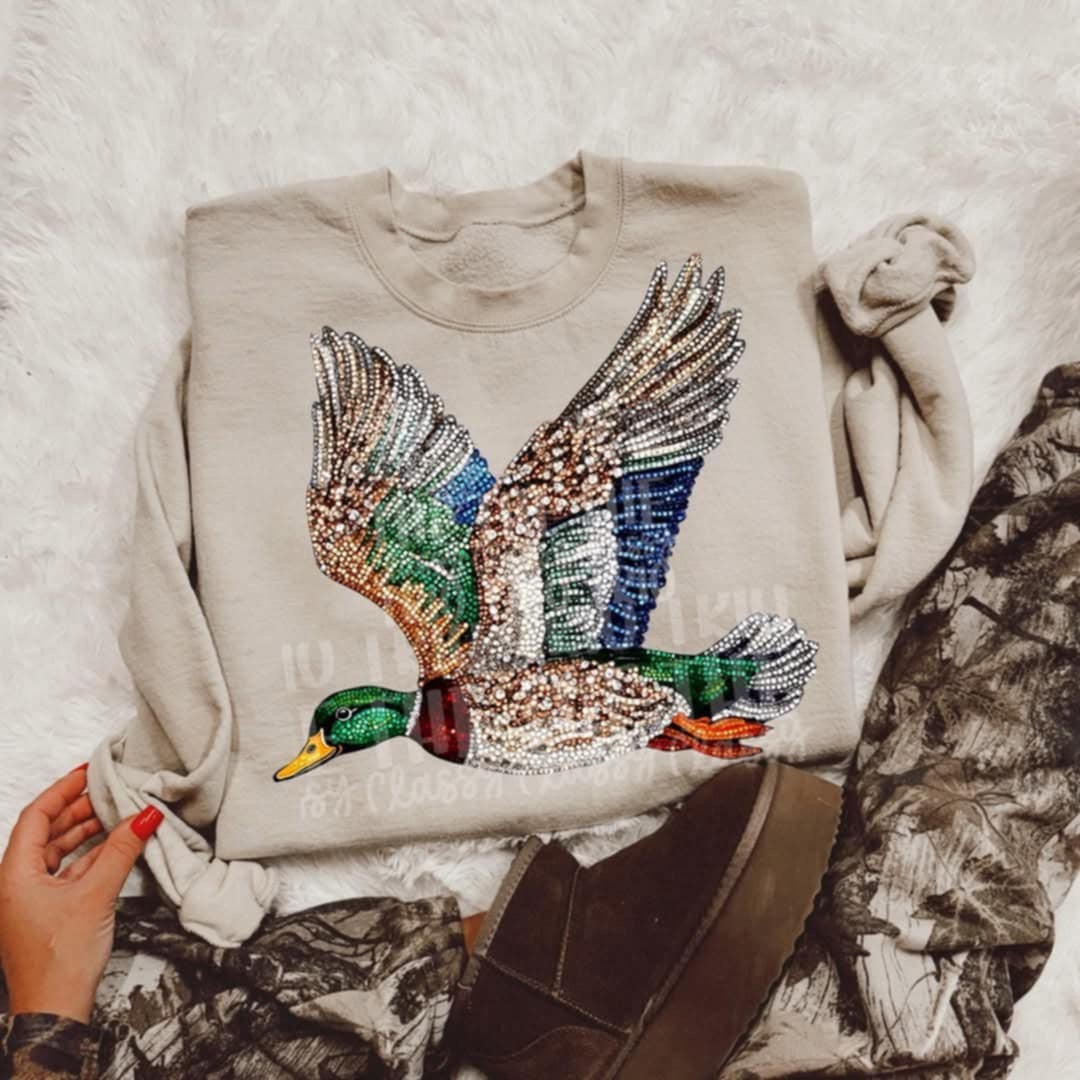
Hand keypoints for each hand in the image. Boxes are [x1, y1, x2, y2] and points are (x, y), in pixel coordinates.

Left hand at [0, 765, 162, 1022]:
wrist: (55, 1010)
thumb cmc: (59, 961)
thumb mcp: (96, 894)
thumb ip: (121, 850)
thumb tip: (144, 816)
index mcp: (14, 874)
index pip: (36, 816)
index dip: (62, 791)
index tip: (88, 773)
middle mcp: (16, 884)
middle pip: (46, 832)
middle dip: (78, 810)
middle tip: (108, 791)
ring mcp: (30, 900)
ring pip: (57, 853)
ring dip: (86, 833)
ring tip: (116, 815)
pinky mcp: (47, 914)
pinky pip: (67, 873)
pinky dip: (90, 857)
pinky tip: (113, 850)